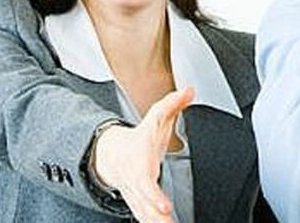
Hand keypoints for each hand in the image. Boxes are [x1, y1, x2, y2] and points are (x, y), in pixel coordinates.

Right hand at [94, 87, 194, 222]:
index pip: (145, 184)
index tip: (164, 207)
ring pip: (146, 217)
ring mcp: (136, 198)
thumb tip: (188, 90)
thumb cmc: (138, 141)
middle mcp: (136, 186)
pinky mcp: (140, 206)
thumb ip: (172, 105)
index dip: (154, 197)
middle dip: (156, 220)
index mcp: (139, 166)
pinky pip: (146, 219)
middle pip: (145, 208)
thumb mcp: (154, 119)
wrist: (111, 155)